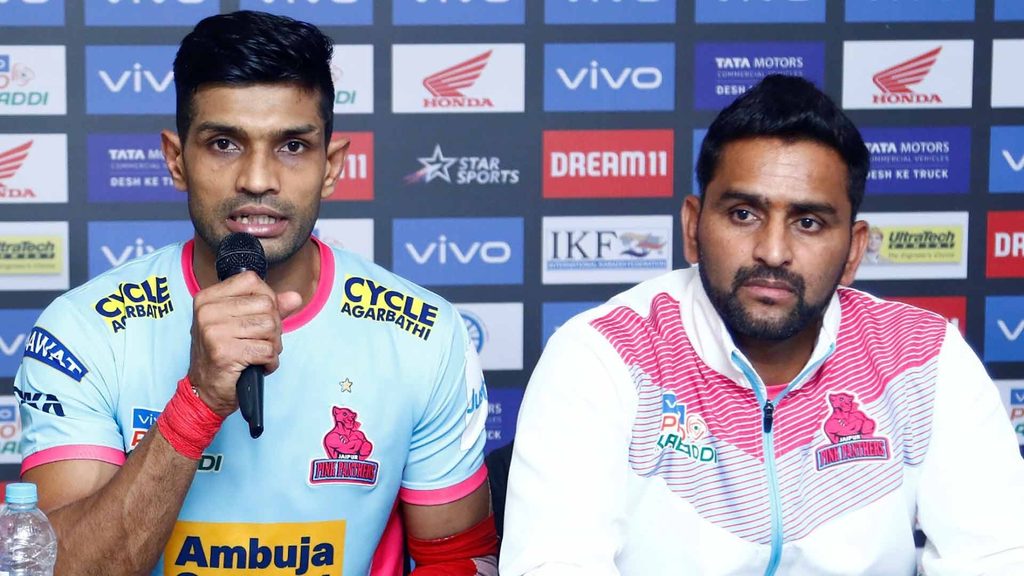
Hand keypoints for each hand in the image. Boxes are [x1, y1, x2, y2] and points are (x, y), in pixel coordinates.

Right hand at [187, 271, 302, 416]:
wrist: (205, 391)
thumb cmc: (223, 354)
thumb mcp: (240, 324)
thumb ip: (269, 307)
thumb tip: (295, 297)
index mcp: (208, 298)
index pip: (252, 281)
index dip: (267, 299)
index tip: (260, 317)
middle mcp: (208, 311)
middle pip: (266, 305)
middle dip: (273, 326)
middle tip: (260, 342)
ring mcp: (214, 331)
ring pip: (270, 327)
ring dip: (273, 345)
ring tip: (259, 354)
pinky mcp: (224, 353)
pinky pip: (267, 350)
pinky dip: (270, 362)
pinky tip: (259, 366)